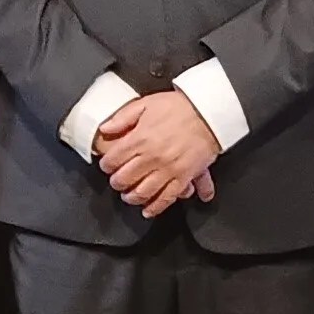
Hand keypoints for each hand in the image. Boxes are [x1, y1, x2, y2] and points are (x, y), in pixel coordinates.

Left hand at [92, 89, 222, 219]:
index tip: (108, 166)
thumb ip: (122, 117)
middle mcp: (151, 157)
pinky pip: (167, 198)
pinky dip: (155, 207)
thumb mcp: (146, 104)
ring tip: (129, 196)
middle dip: (117, 183)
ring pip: (142, 192)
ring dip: (132, 198)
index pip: (113, 160)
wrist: (208, 113)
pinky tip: (148, 210)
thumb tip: (105, 128)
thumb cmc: (180, 107)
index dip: (106, 165)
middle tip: (117, 182)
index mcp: (139, 139)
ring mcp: (168, 169)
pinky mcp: (183, 177)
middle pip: (124, 179)